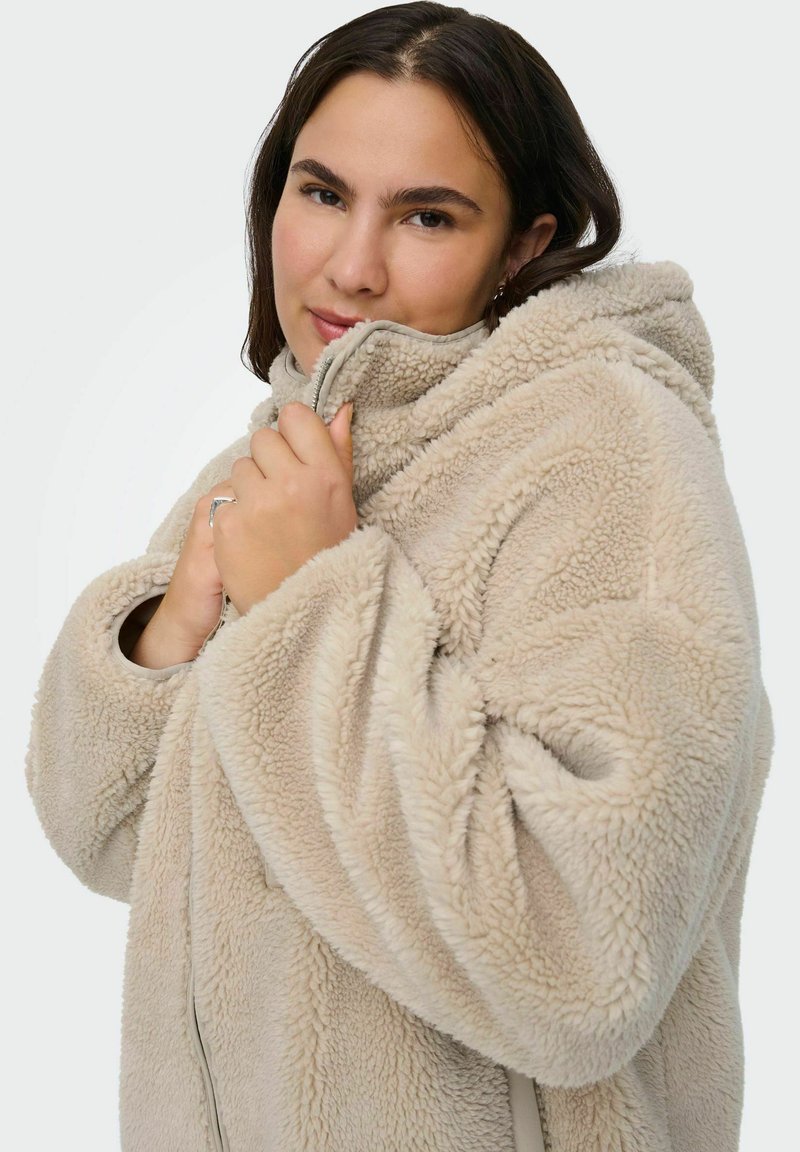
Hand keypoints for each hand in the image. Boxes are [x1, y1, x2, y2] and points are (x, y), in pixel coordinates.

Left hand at [211, 401, 356, 615]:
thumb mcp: (343, 503)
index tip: (296, 454)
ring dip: (249, 487)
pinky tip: (253, 537)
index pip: (295, 416)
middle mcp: (292, 484)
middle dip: (268, 462)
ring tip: (268, 519)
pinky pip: (225, 497)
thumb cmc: (327, 554)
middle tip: (282, 496)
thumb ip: (337, 452)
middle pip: (262, 439)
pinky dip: (235, 514)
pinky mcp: (229, 524)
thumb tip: (340, 409)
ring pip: (240, 468)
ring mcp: (257, 504)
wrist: (302, 609)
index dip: (292, 433)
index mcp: (326, 475)